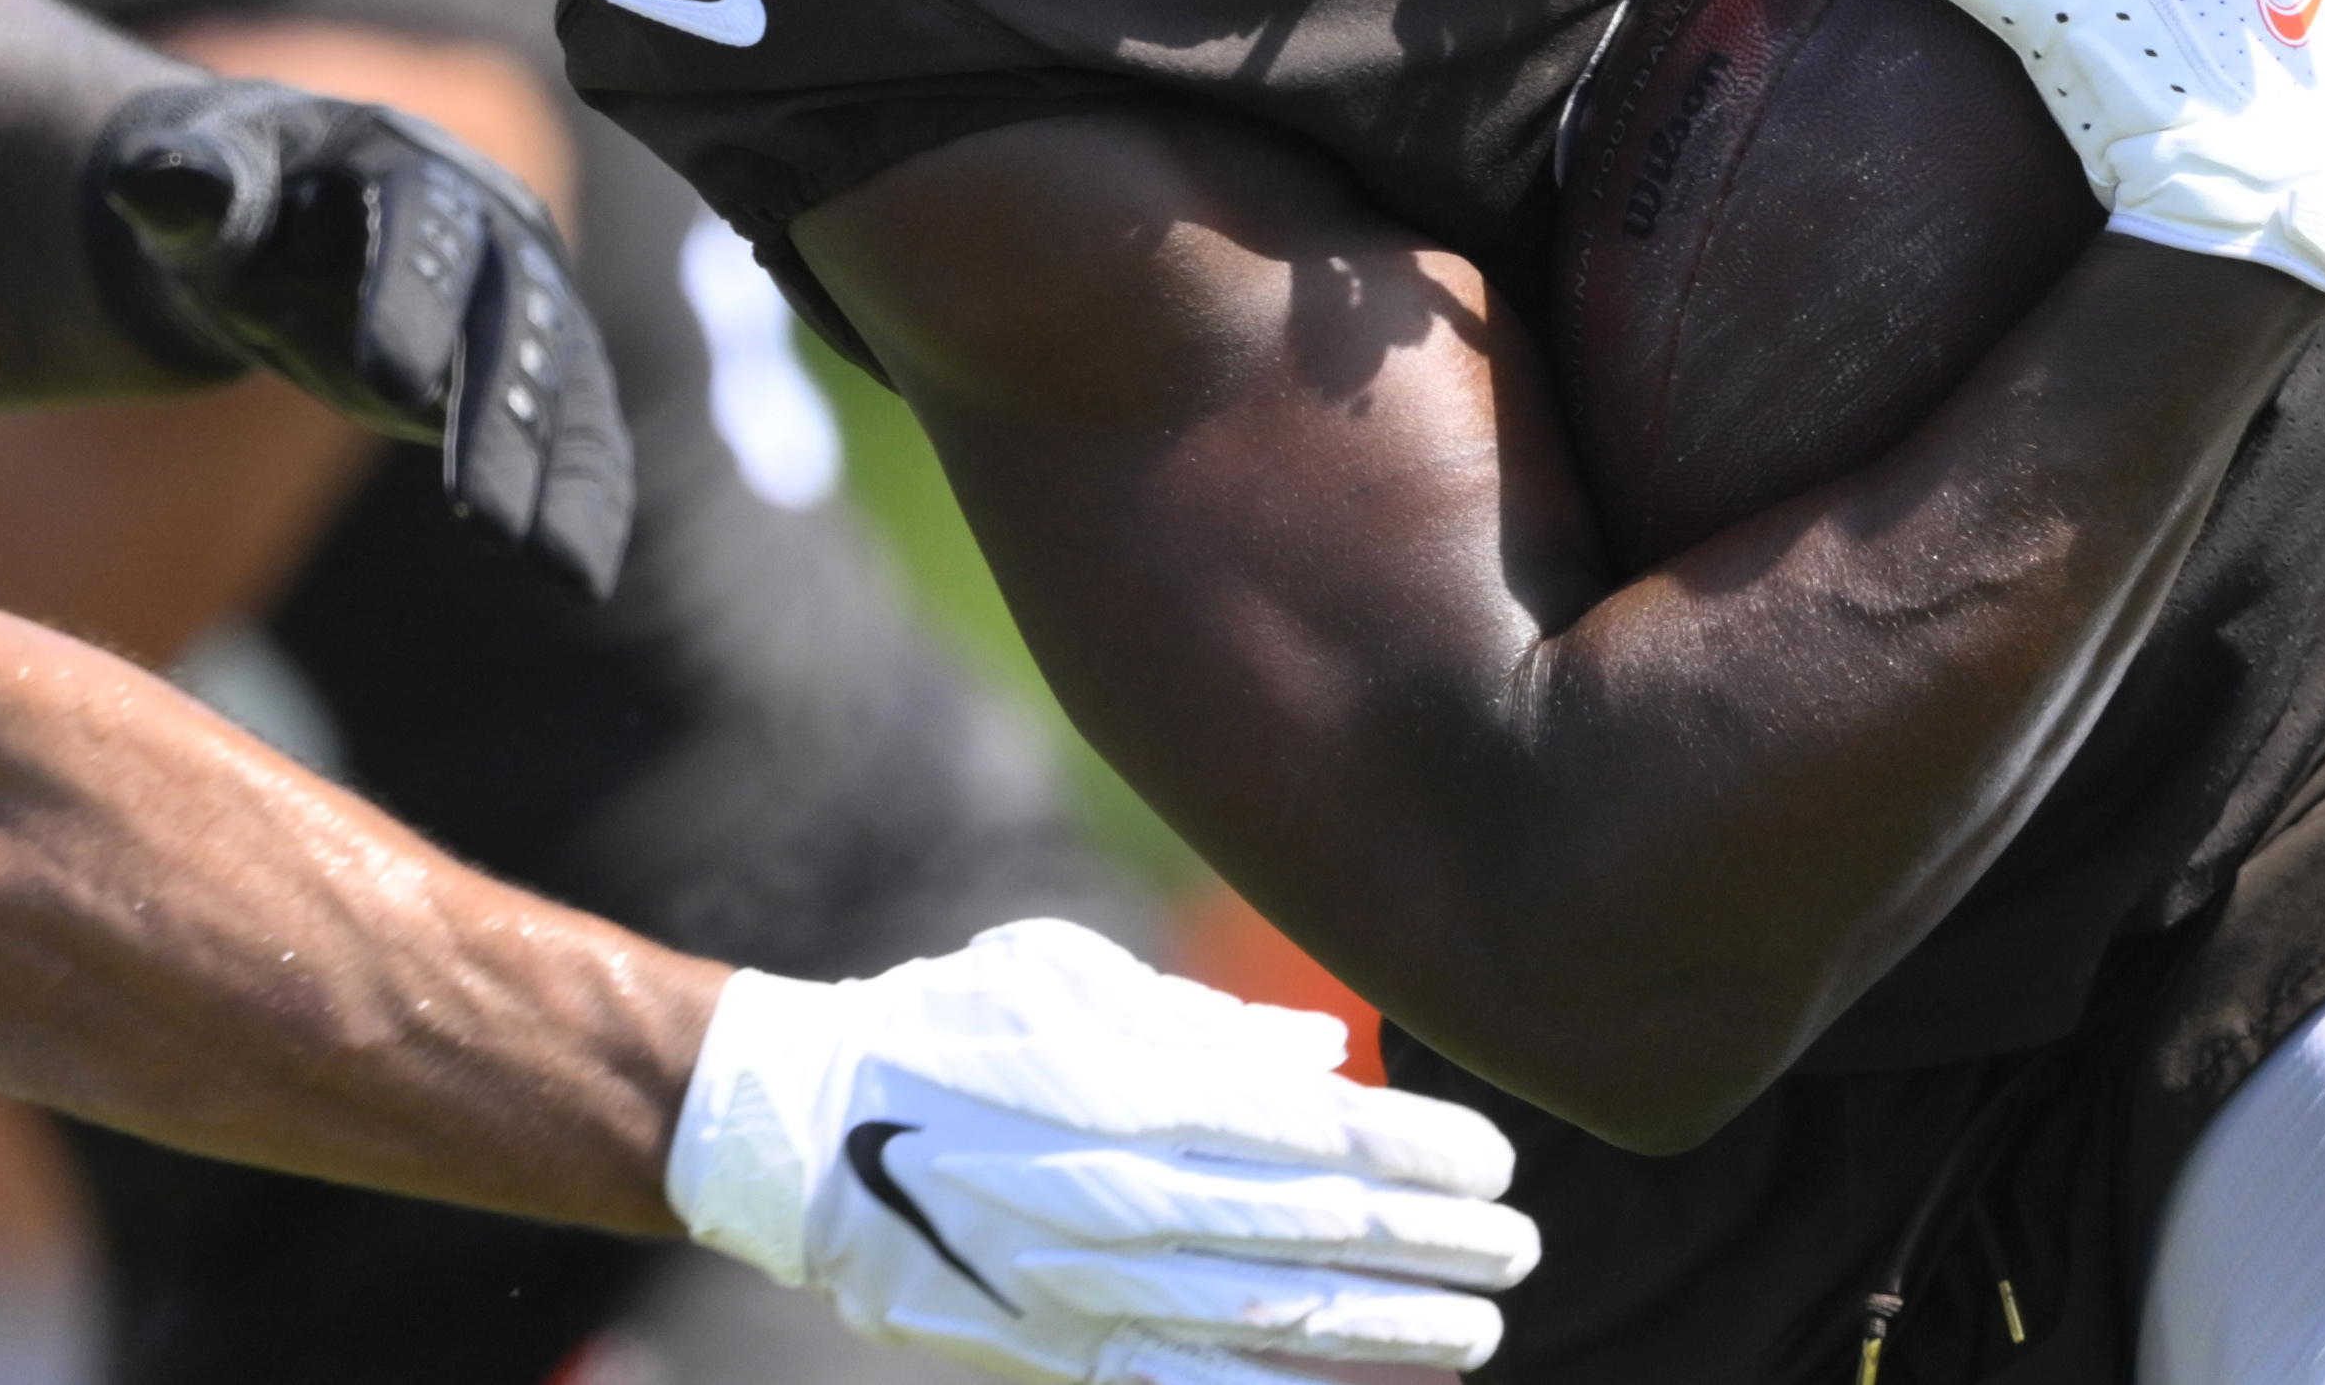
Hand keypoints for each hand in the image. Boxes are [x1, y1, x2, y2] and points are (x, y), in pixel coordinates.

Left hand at [78, 78, 633, 593]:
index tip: (392, 384)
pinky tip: (581, 574)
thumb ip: (190, 188)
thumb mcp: (195, 189)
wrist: (278, 222)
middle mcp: (487, 217)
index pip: (422, 218)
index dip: (412, 295)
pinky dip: (586, 498)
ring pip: (561, 382)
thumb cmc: (228, 201)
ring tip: (558, 572)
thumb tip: (161, 179)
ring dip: (564, 476)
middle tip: (479, 519)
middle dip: (499, 417)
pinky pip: (575, 429)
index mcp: (400, 158)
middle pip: (511, 313)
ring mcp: (523, 291)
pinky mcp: (533, 363)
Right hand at [670, 919, 1537, 1381]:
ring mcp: (1090, 1284)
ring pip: (1275, 1324)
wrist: (805, 1135)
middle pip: (1317, 1233)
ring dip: (1391, 1335)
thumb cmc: (946, 1025)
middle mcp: (1121, 1192)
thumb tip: (1325, 1059)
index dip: (1420, 1155)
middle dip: (1434, 1248)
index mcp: (1131, 1086)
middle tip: (1519, 1247)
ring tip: (1476, 1334)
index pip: (1317, 1133)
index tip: (1497, 1161)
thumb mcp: (1067, 977)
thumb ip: (1200, 1019)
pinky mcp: (1059, 1351)